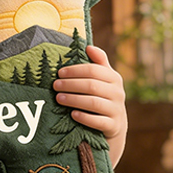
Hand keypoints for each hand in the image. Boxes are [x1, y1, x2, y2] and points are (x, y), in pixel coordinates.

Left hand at [54, 45, 127, 165]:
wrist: (114, 124)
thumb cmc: (103, 96)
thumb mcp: (103, 79)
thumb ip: (98, 62)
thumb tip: (88, 47)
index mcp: (114, 78)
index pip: (93, 70)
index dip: (75, 70)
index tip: (59, 72)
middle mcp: (117, 93)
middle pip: (92, 85)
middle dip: (71, 84)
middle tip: (55, 85)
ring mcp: (116, 110)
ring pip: (93, 103)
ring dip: (74, 99)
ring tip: (59, 98)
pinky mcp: (113, 125)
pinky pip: (98, 121)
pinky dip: (85, 117)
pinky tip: (73, 114)